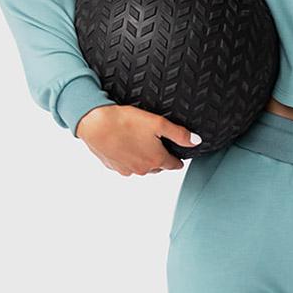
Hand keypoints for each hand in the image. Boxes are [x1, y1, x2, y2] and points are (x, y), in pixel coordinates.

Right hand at [75, 104, 198, 174]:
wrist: (95, 124)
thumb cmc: (126, 122)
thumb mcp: (158, 123)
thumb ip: (179, 134)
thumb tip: (197, 142)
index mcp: (156, 160)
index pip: (174, 165)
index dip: (178, 158)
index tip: (178, 153)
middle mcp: (142, 169)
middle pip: (158, 166)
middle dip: (161, 157)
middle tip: (159, 142)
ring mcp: (127, 170)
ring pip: (142, 167)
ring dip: (144, 158)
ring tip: (141, 141)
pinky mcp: (113, 167)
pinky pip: (127, 165)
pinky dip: (129, 157)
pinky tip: (126, 144)